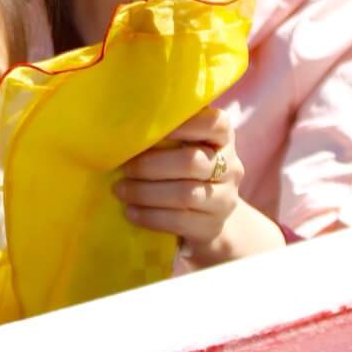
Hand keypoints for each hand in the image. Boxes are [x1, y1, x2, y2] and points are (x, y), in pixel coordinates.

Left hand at [114, 107, 280, 267]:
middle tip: (123, 168)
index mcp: (222, 139)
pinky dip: (150, 216)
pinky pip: (180, 221)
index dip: (184, 125)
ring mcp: (225, 198)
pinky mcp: (212, 226)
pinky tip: (130, 212)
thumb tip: (123, 127)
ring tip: (120, 190)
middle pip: (191, 162)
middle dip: (150, 165)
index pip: (214, 124)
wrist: (203, 216)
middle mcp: (231, 167)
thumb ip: (164, 133)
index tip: (148, 129)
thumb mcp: (180, 146)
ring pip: (185, 194)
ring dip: (145, 192)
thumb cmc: (181, 170)